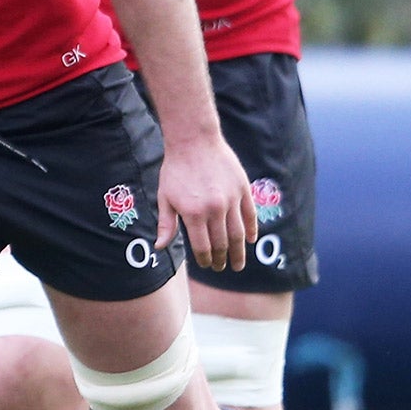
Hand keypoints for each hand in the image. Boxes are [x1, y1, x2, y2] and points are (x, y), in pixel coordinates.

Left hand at [158, 134, 253, 272]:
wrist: (194, 141)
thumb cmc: (175, 170)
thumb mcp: (164, 197)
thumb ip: (166, 224)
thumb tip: (159, 247)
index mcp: (193, 213)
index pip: (202, 246)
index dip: (205, 259)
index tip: (207, 266)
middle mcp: (215, 209)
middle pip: (222, 243)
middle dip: (222, 259)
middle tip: (223, 268)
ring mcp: (231, 199)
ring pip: (238, 233)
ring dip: (239, 251)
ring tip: (238, 263)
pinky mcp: (243, 189)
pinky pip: (250, 215)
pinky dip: (251, 230)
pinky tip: (250, 241)